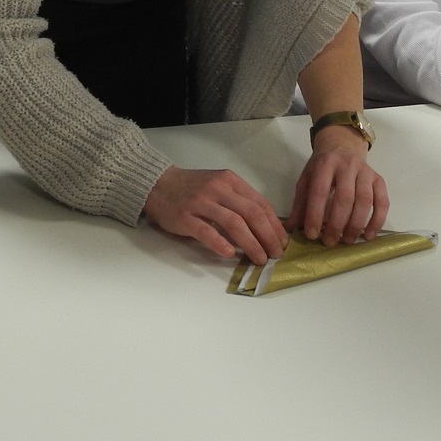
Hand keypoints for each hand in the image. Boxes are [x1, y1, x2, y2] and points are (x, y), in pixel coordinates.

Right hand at [143, 166, 287, 264]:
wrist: (158, 184)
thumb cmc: (192, 188)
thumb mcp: (219, 186)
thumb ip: (239, 201)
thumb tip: (266, 226)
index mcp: (230, 181)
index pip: (260, 203)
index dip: (275, 225)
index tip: (282, 242)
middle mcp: (218, 189)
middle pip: (251, 214)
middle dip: (268, 236)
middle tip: (275, 254)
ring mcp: (201, 202)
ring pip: (233, 223)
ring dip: (251, 243)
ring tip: (259, 259)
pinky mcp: (185, 216)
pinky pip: (206, 231)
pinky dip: (220, 243)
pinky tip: (230, 254)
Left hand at [287, 126, 387, 247]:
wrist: (343, 144)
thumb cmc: (322, 166)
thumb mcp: (306, 178)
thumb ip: (299, 203)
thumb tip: (290, 228)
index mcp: (325, 164)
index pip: (319, 191)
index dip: (315, 214)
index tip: (311, 234)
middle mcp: (347, 166)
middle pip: (345, 197)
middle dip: (337, 223)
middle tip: (329, 242)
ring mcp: (365, 172)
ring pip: (365, 201)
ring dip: (356, 224)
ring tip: (347, 241)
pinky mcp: (378, 179)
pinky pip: (382, 202)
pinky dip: (377, 221)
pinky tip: (367, 236)